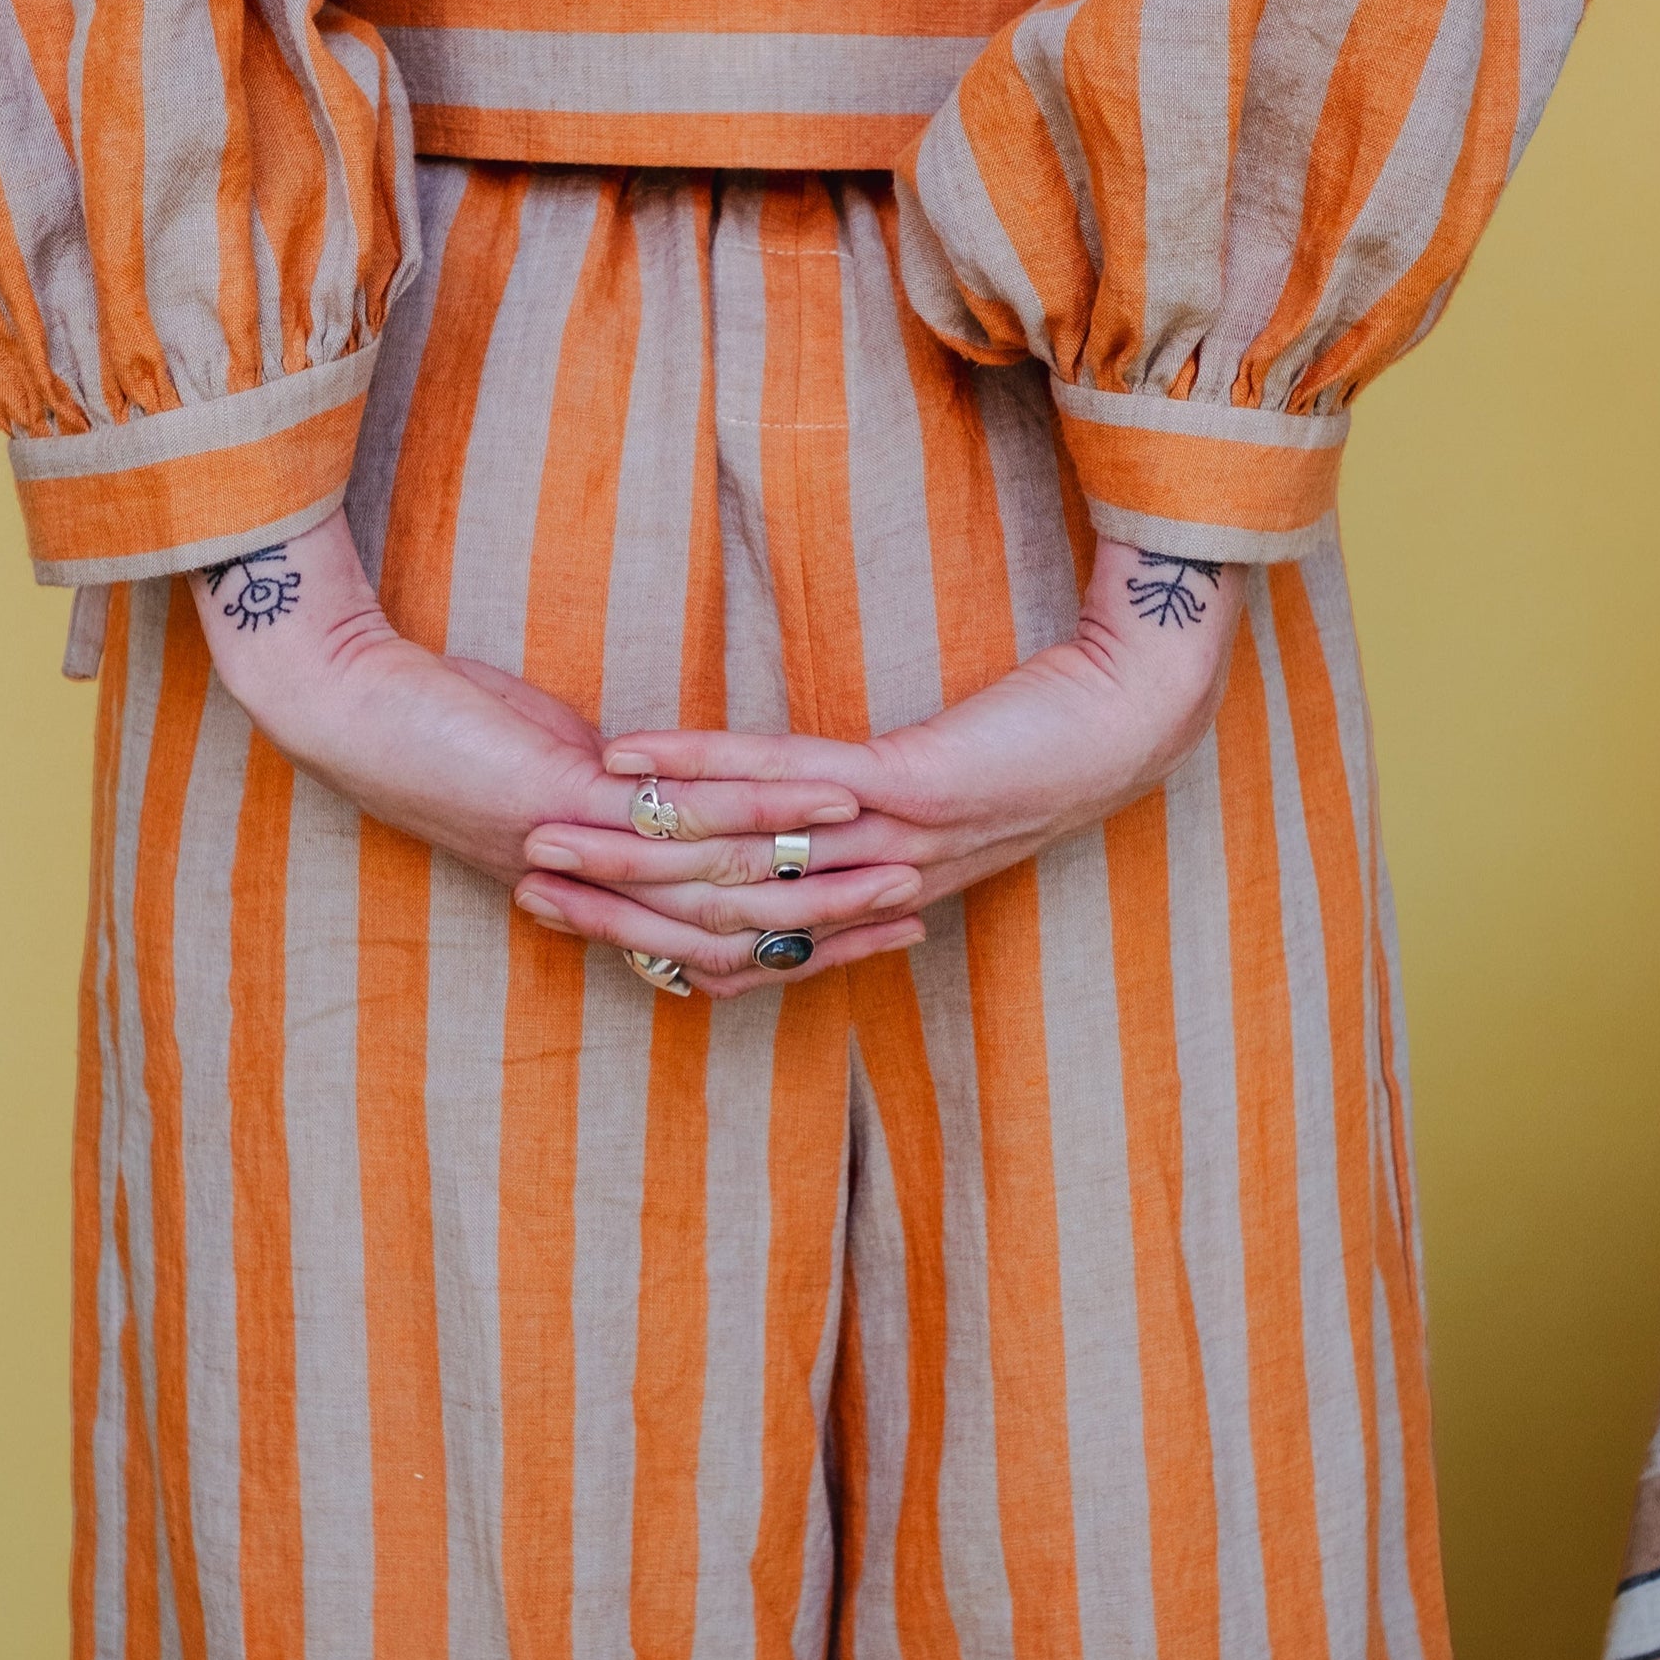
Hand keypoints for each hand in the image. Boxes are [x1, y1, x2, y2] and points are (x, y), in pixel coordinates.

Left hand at [190, 510, 861, 889]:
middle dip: (825, 929)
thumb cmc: (438, 722)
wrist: (342, 699)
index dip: (790, 942)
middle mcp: (588, 892)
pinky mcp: (560, 804)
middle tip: (917, 921)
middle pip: (729, 933)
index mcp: (590, 890)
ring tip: (906, 862)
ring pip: (719, 883)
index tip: (870, 931)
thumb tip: (662, 789)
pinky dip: (768, 802)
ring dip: (819, 877)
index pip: (708, 936)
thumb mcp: (543, 760)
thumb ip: (609, 790)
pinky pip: (683, 816)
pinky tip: (837, 787)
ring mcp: (576, 854)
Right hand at [516, 540, 1243, 995]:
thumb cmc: (1036, 749)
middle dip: (617, 896)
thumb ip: (861, 821)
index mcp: (873, 903)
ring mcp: (884, 842)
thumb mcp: (937, 798)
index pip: (745, 946)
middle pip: (721, 913)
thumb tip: (797, 816)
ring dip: (634, 836)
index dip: (655, 937)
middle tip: (527, 876)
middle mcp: (868, 890)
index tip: (571, 916)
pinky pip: (780, 777)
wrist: (1132, 714)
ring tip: (549, 815)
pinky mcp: (904, 781)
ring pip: (735, 854)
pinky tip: (633, 746)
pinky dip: (699, 763)